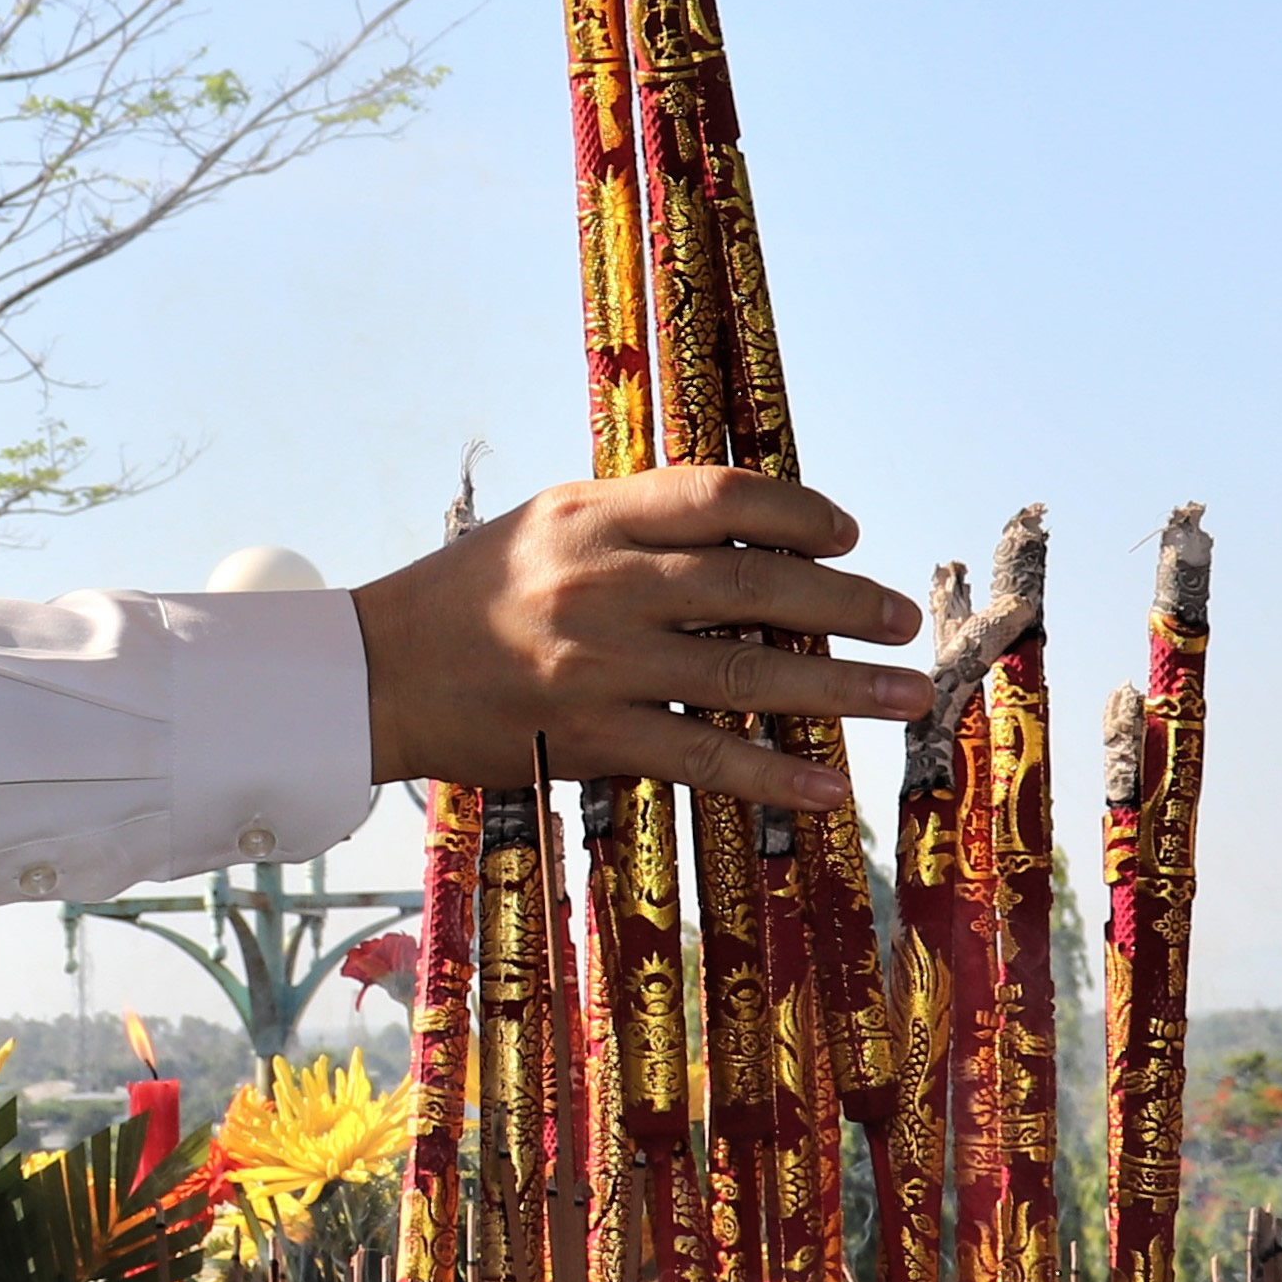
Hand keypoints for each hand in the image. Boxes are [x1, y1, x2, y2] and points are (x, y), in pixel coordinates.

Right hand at [349, 466, 925, 808]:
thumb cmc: (473, 592)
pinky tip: (827, 786)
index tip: (847, 533)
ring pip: (745, 670)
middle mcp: (602, 581)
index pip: (722, 496)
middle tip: (904, 619)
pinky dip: (771, 772)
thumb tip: (755, 531)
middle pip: (753, 582)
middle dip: (845, 601)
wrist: (376, 671)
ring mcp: (599, 664)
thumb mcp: (549, 524)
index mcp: (593, 513)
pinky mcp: (589, 735)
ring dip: (840, 687)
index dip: (800, 511)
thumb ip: (640, 521)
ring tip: (905, 695)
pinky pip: (700, 755)